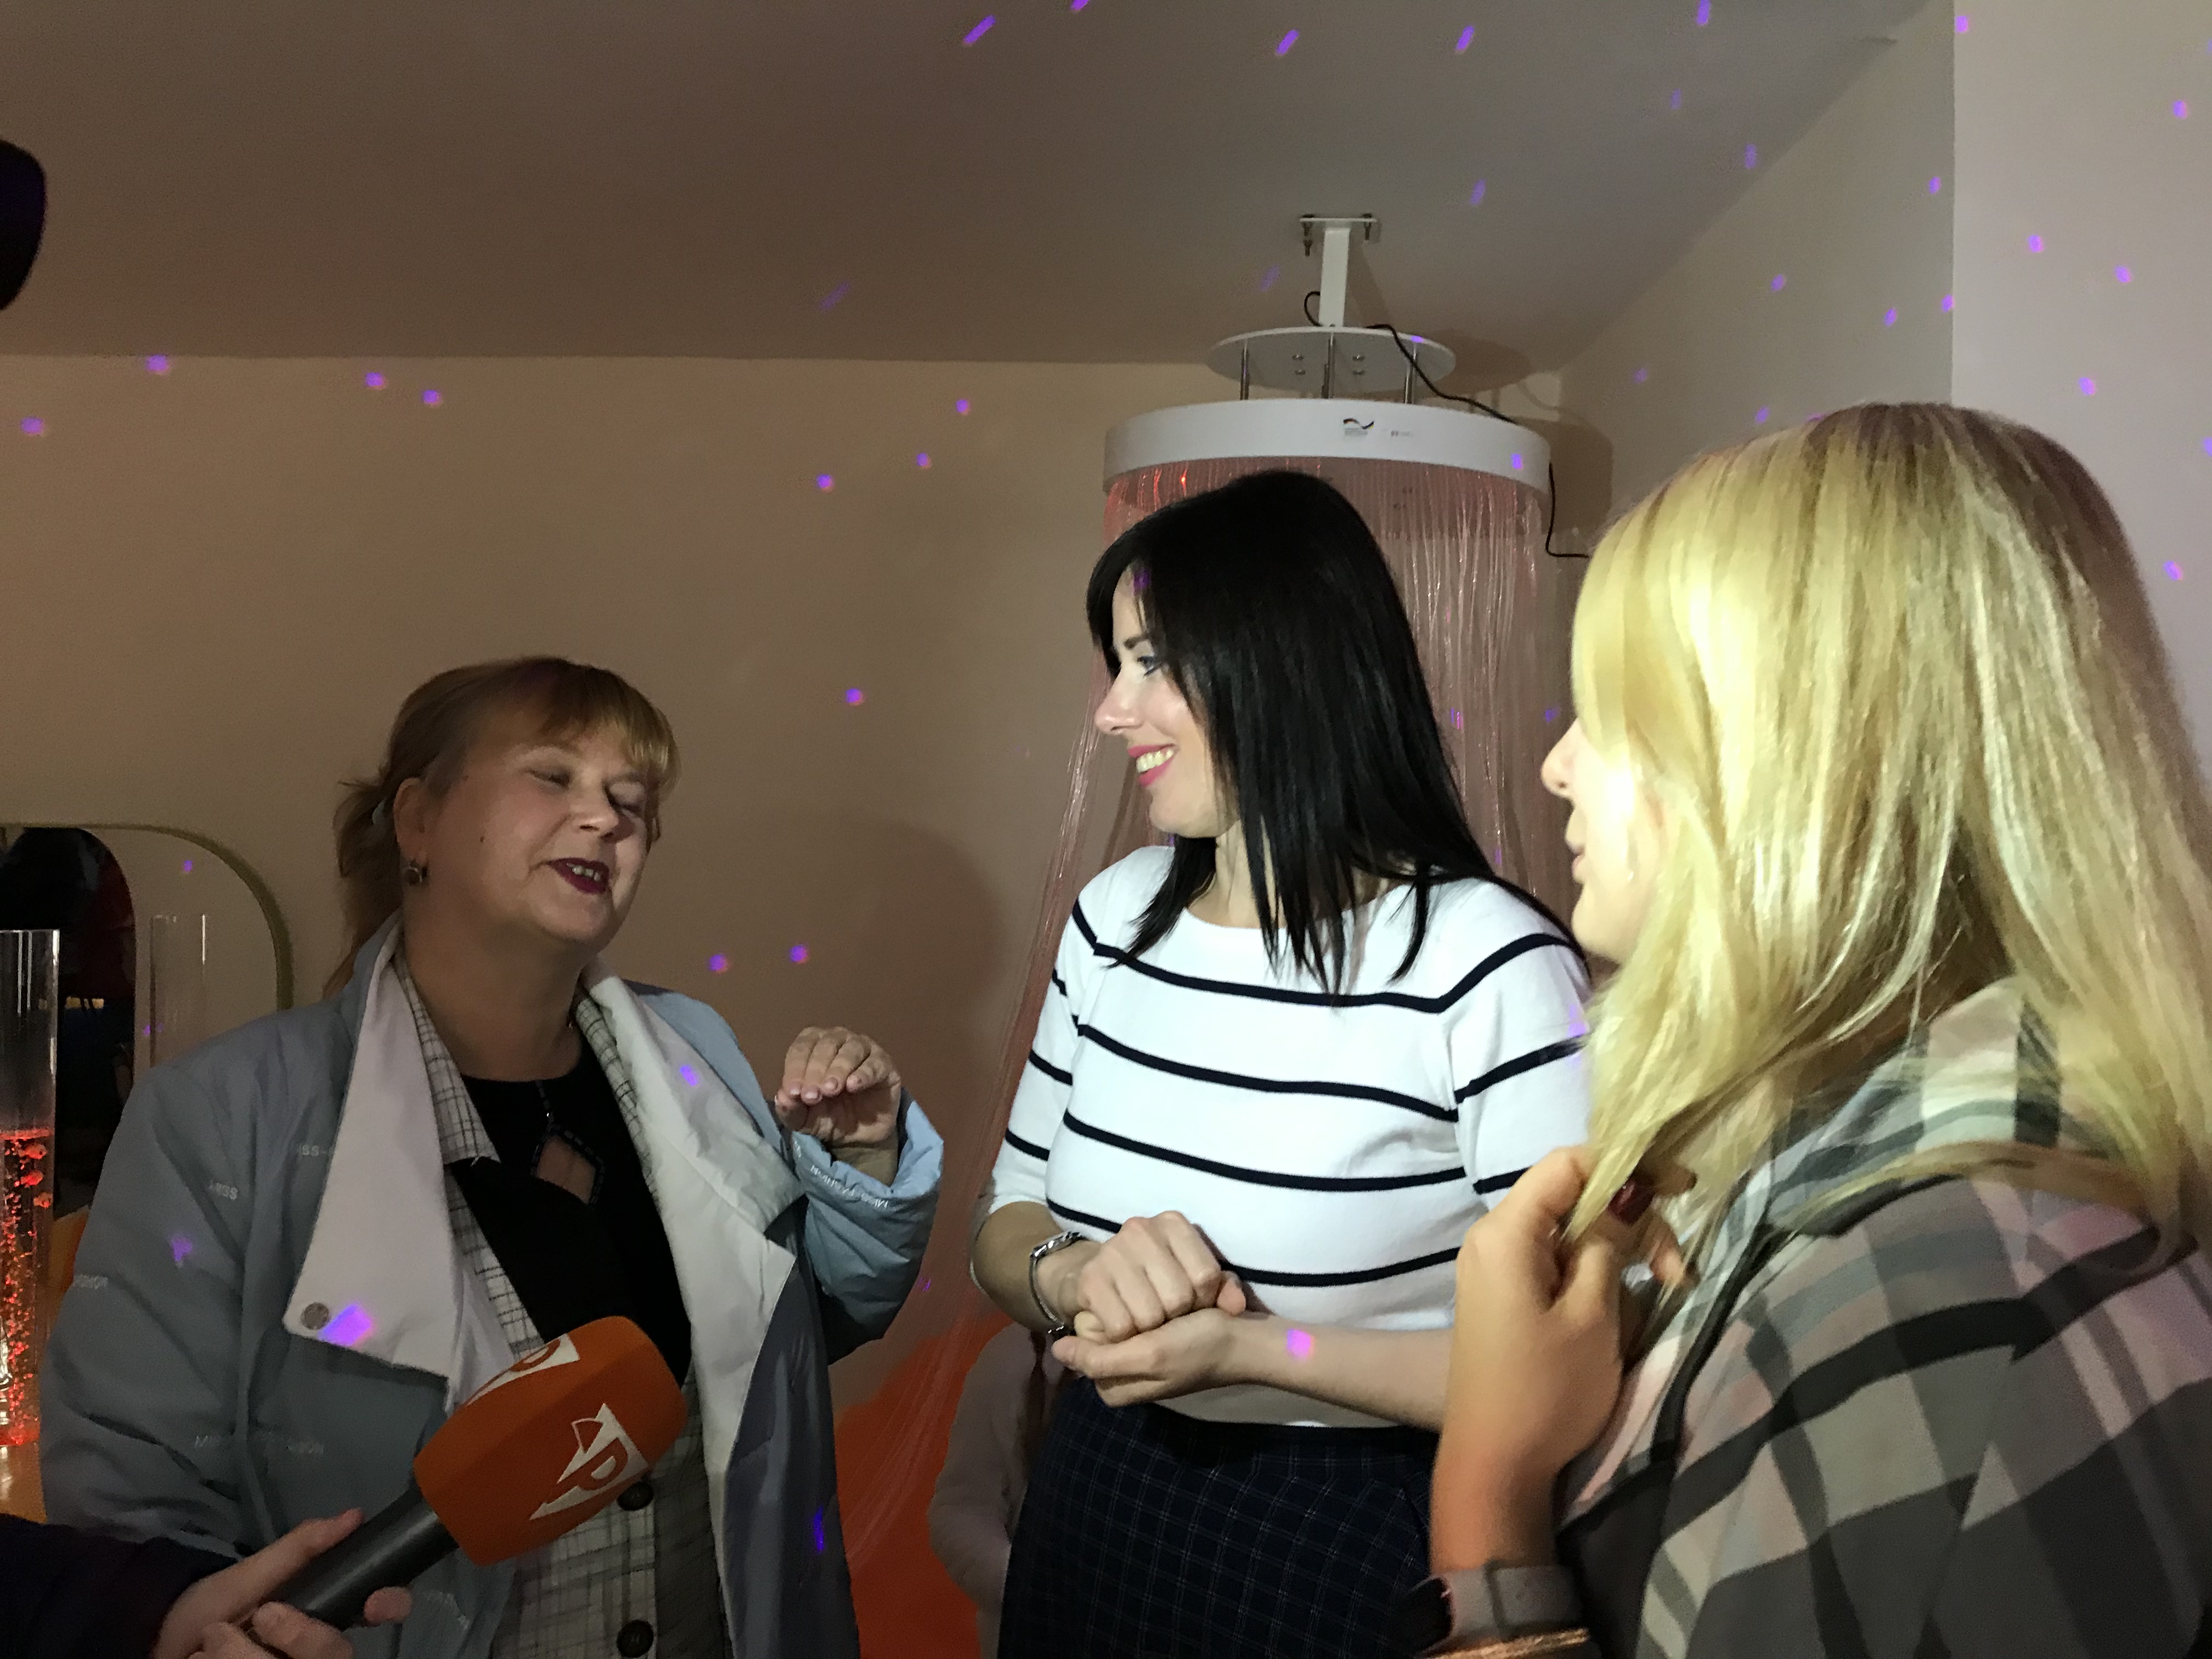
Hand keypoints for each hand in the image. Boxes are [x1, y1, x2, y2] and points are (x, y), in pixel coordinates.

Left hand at [155, 1511, 411, 1658]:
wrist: (156, 1647)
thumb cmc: (209, 1607)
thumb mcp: (251, 1572)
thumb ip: (301, 1548)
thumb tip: (354, 1516)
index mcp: (323, 1615)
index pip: (378, 1610)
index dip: (388, 1605)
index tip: (374, 1602)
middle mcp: (314, 1653)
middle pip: (337, 1654)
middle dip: (302, 1636)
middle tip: (264, 1617)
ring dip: (245, 1656)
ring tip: (210, 1644)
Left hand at [773, 1026, 901, 1149]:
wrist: (860, 1135)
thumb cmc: (829, 1116)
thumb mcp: (804, 1119)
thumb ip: (790, 1109)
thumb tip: (782, 1097)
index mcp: (814, 1046)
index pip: (801, 1047)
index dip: (795, 1068)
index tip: (793, 1092)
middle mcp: (839, 1041)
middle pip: (826, 1045)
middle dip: (815, 1070)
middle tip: (812, 1096)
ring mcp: (864, 1050)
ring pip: (851, 1049)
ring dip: (838, 1068)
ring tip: (830, 1090)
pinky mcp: (885, 1065)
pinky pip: (875, 1063)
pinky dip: (863, 1073)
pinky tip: (853, 1086)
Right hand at [1051, 1210, 1246, 1341]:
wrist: (1098, 1276)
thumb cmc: (1156, 1278)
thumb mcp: (1194, 1278)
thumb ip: (1223, 1289)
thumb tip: (1237, 1307)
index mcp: (1173, 1223)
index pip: (1206, 1276)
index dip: (1203, 1301)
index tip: (1192, 1304)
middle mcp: (1141, 1229)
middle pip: (1178, 1298)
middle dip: (1175, 1317)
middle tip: (1166, 1316)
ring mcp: (1112, 1251)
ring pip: (1149, 1315)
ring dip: (1150, 1331)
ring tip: (1145, 1321)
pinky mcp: (1090, 1278)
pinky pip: (1121, 1326)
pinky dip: (1125, 1336)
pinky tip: (1124, 1324)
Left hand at [1053, 1306, 1243, 1405]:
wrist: (1245, 1338)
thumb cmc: (1199, 1347)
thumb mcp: (1149, 1357)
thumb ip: (1099, 1359)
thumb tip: (1057, 1350)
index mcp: (1115, 1386)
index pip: (1085, 1344)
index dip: (1107, 1324)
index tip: (1140, 1321)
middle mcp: (1122, 1372)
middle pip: (1100, 1329)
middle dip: (1127, 1316)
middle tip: (1161, 1317)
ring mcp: (1139, 1354)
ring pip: (1118, 1316)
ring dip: (1141, 1305)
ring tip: (1171, 1310)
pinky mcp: (1155, 1336)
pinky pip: (1138, 1312)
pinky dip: (1152, 1303)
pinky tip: (1174, 1302)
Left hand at [1433, 1148, 1683, 1565]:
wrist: (1495, 1466)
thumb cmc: (1546, 1389)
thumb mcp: (1592, 1314)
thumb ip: (1608, 1244)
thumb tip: (1629, 1191)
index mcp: (1506, 1232)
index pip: (1567, 1164)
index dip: (1626, 1166)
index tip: (1682, 1186)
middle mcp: (1495, 1241)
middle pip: (1575, 1202)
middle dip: (1633, 1226)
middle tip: (1678, 1275)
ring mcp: (1499, 1273)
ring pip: (1575, 1240)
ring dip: (1622, 1261)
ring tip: (1661, 1299)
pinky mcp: (1511, 1302)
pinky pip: (1561, 1272)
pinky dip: (1598, 1284)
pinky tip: (1626, 1319)